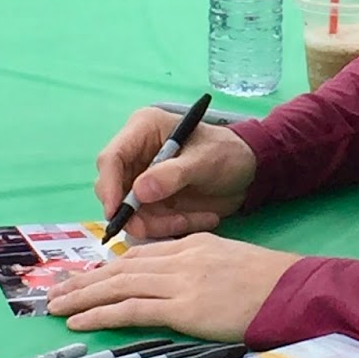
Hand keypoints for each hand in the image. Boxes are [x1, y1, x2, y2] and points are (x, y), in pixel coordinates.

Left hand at [45, 232, 300, 335]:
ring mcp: (182, 281)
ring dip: (82, 296)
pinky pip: (132, 310)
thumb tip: (180, 286)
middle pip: (122, 267)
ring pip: (119, 285)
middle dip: (85, 279)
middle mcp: (182, 258)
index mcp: (194, 244)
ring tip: (55, 306)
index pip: (141, 255)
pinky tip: (79, 320)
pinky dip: (101, 314)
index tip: (87, 278)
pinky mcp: (184, 307)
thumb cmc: (274, 284)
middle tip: (55, 291)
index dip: (108, 267)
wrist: (296, 290)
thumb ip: (203, 268)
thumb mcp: (233, 263)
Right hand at [94, 106, 257, 239]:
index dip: (109, 187)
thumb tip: (138, 192)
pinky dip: (172, 227)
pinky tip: (202, 218)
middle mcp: (136, 155)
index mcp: (143, 130)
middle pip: (113, 190)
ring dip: (161, 223)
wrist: (250, 172)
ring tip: (198, 219)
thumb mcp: (204, 160)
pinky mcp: (153, 202)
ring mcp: (142, 180)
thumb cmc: (228, 153)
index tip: (117, 213)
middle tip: (172, 223)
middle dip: (137, 213)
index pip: (111, 158)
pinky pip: (150, 223)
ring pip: (131, 213)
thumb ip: (173, 175)